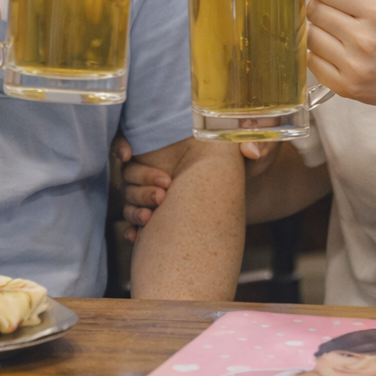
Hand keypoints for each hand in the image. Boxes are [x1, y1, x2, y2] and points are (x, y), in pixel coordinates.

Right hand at [113, 137, 277, 240]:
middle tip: (164, 192)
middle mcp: (158, 166)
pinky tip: (138, 236)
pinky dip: (133, 229)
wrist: (247, 188)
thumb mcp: (252, 147)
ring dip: (135, 208)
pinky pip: (135, 222)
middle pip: (129, 174)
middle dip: (140, 183)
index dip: (122, 145)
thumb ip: (252, 141)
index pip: (131, 138)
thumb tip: (251, 150)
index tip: (127, 154)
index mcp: (172, 143)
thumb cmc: (247, 162)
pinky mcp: (160, 215)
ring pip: (129, 199)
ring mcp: (156, 191)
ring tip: (152, 218)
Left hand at [306, 0, 375, 114]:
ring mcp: (354, 65)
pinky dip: (318, 55)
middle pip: (314, 10)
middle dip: (321, 10)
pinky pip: (310, 60)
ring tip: (339, 37)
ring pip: (309, 34)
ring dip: (318, 32)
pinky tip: (337, 54)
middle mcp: (366, 39)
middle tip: (339, 18)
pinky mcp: (344, 86)